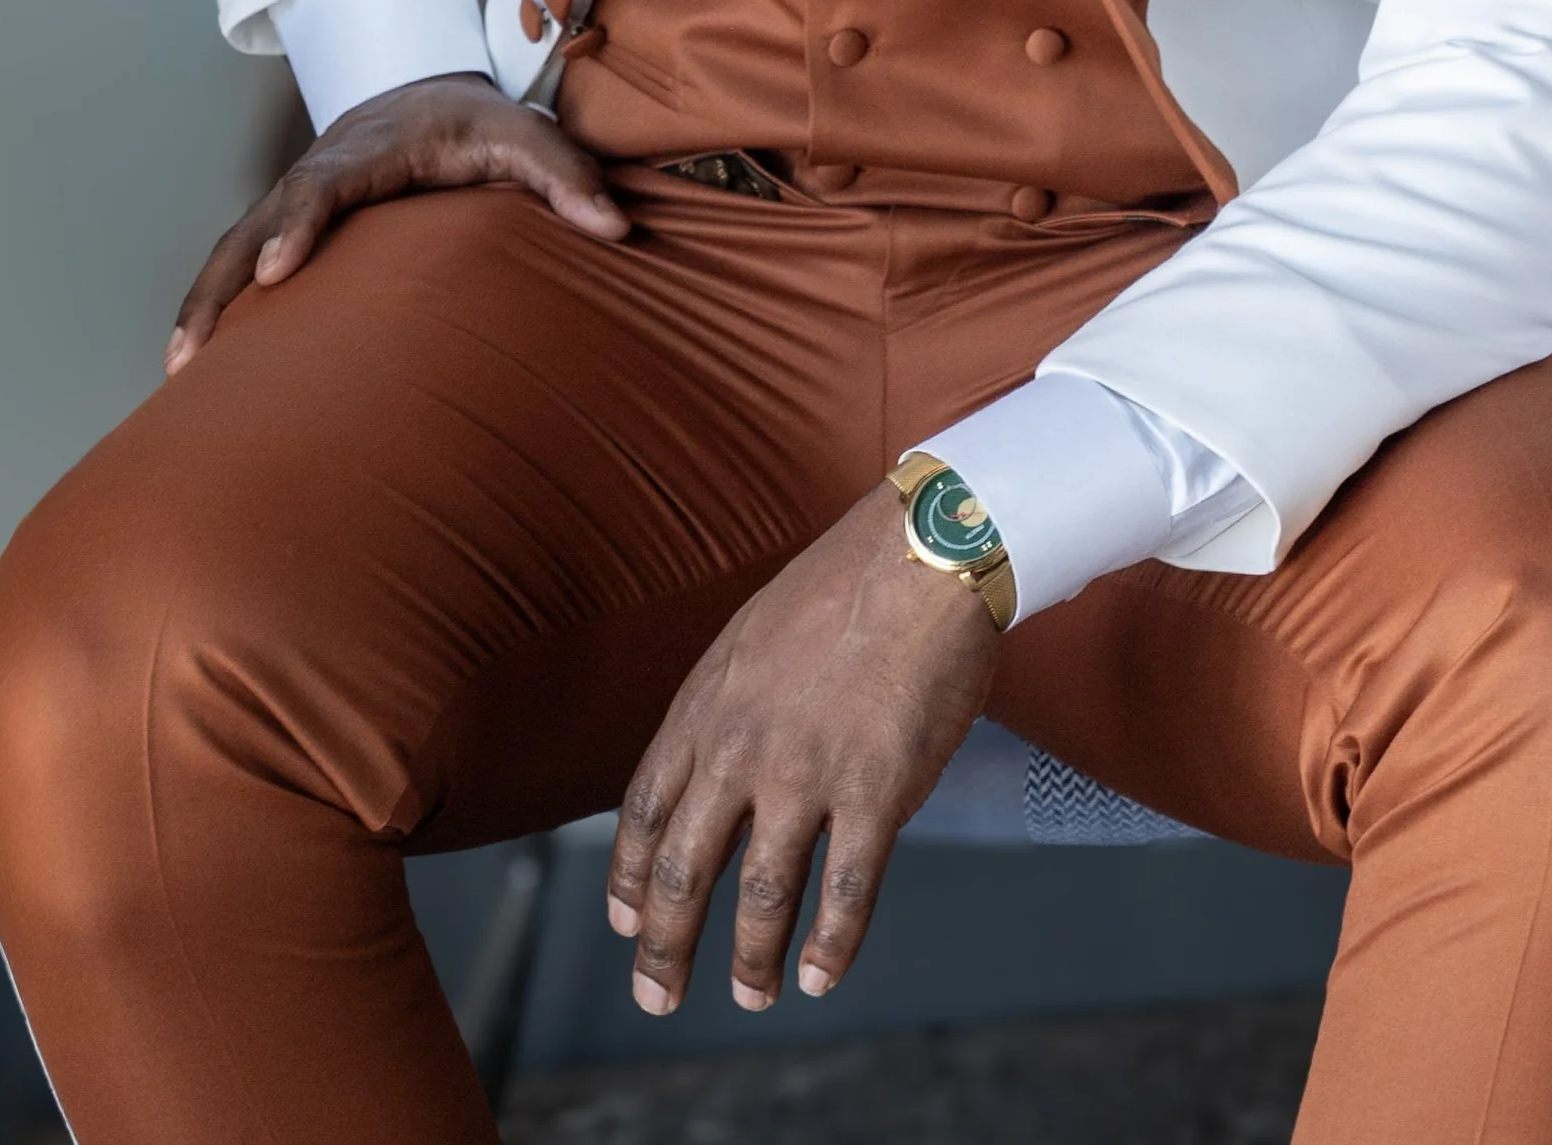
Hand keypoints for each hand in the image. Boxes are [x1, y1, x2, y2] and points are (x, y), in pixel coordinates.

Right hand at [165, 72, 627, 370]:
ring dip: (201, 306)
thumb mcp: (526, 134)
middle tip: (194, 351)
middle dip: (220, 285)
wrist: (426, 92)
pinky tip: (190, 370)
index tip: (275, 273)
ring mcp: (293, 203)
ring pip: (232, 251)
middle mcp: (317, 174)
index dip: (298, 225)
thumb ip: (568, 176)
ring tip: (174, 374)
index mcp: (369, 151)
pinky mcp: (286, 231)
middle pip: (254, 224)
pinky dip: (209, 309)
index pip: (323, 184)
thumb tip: (616, 230)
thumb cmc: (475, 122)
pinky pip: (236, 268)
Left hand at [608, 481, 998, 1016]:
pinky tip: (822, 977)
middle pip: (684, 870)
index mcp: (706, 706)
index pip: (645, 811)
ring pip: (761, 894)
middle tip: (658, 996)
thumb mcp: (752, 635)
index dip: (629, 878)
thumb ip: (726, 705)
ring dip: (751, 959)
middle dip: (665, 947)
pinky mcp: (875, 791)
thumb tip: (713, 760)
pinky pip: (845, 890)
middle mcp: (741, 747)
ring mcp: (806, 772)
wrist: (924, 554)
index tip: (627, 925)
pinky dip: (831, 946)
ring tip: (751, 996)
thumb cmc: (847, 585)